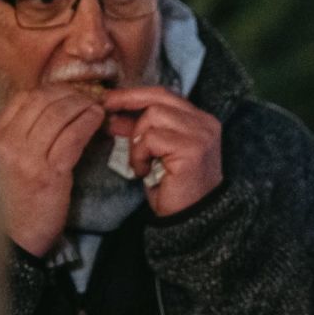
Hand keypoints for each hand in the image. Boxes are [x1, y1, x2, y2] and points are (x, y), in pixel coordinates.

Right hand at [0, 87, 104, 255]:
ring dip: (83, 105)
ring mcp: (26, 158)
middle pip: (42, 101)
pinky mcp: (49, 174)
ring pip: (59, 115)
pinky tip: (98, 120)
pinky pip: (73, 136)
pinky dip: (89, 123)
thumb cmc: (14, 200)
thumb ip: (19, 137)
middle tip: (89, 97)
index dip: (51, 90)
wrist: (15, 238)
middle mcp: (5, 144)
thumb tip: (52, 110)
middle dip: (70, 94)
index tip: (69, 93)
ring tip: (97, 107)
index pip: (22, 99)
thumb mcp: (5, 162)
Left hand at [102, 87, 222, 216]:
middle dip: (128, 106)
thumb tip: (112, 113)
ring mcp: (201, 135)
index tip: (108, 99)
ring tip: (140, 163)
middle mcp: (205, 123)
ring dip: (137, 141)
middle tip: (108, 121)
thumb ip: (140, 130)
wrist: (189, 220)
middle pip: (158, 99)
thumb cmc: (173, 188)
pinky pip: (151, 139)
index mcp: (200, 120)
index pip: (164, 95)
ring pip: (152, 117)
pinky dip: (140, 155)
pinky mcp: (192, 149)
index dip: (134, 95)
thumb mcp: (153, 153)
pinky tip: (144, 172)